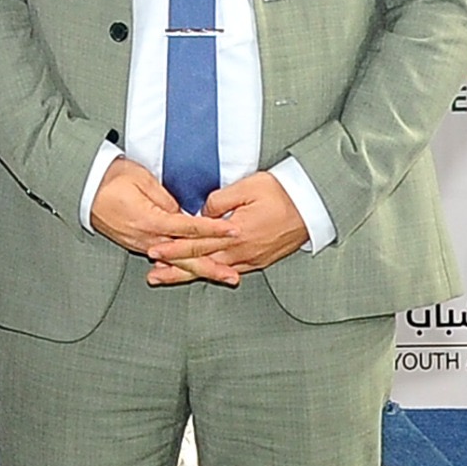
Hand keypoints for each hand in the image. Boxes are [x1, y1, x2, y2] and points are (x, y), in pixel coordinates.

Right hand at [89, 156, 235, 284]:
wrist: (83, 186)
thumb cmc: (110, 178)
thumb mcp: (142, 179)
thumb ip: (166, 198)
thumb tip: (182, 211)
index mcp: (150, 220)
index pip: (190, 228)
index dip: (214, 230)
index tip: (233, 231)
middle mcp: (146, 238)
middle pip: (185, 257)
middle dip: (211, 267)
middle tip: (233, 276)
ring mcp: (140, 244)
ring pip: (175, 262)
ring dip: (199, 269)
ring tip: (220, 276)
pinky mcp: (135, 244)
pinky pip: (163, 259)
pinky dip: (180, 266)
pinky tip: (191, 270)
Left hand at [144, 171, 308, 285]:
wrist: (312, 205)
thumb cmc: (281, 192)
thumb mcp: (247, 187)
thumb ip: (218, 201)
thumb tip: (203, 213)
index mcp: (236, 232)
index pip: (197, 243)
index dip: (174, 248)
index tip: (154, 251)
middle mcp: (243, 250)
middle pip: (202, 262)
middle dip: (175, 269)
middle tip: (153, 274)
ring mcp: (253, 258)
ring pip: (215, 270)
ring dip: (191, 274)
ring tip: (170, 277)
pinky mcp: (261, 260)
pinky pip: (232, 269)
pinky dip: (214, 273)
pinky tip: (204, 274)